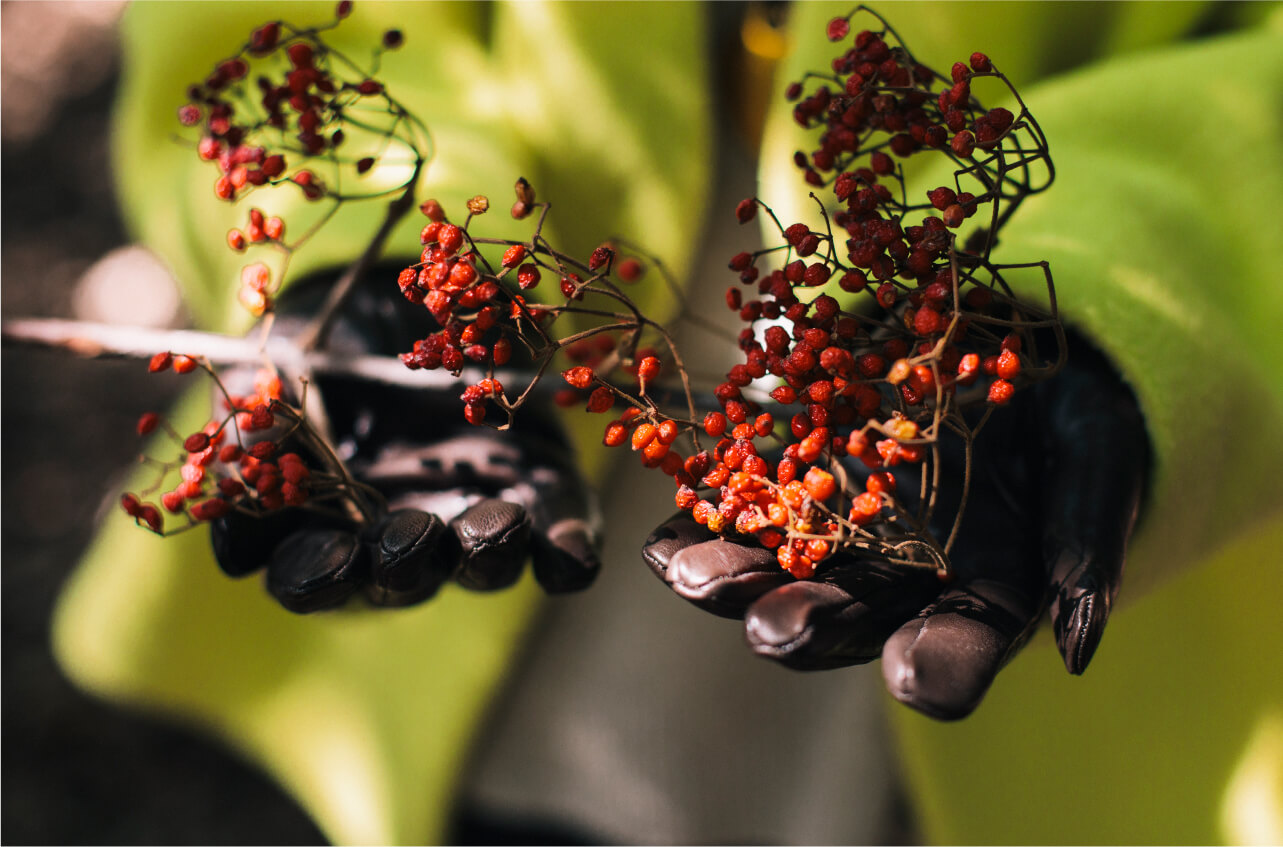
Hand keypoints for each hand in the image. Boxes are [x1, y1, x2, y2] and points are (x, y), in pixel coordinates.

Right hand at [211, 271, 599, 612]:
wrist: (408, 308)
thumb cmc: (327, 351)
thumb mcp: (284, 368)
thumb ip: (260, 420)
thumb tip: (235, 473)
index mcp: (324, 523)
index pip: (309, 576)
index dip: (316, 575)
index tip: (330, 557)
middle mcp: (398, 539)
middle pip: (398, 580)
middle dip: (404, 563)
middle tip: (409, 536)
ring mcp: (470, 520)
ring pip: (481, 565)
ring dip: (487, 553)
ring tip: (494, 523)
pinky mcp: (539, 497)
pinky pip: (560, 543)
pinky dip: (567, 553)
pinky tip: (571, 555)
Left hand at [642, 332, 1146, 719]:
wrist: (1008, 351)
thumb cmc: (1070, 426)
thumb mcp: (1096, 469)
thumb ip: (1085, 548)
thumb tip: (1079, 650)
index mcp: (979, 595)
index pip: (959, 649)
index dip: (938, 665)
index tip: (914, 674)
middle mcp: (896, 577)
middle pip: (847, 616)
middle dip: (808, 624)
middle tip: (774, 631)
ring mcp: (838, 528)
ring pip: (778, 568)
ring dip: (732, 578)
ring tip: (691, 578)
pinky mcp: (793, 475)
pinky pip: (740, 504)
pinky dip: (700, 521)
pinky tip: (662, 539)